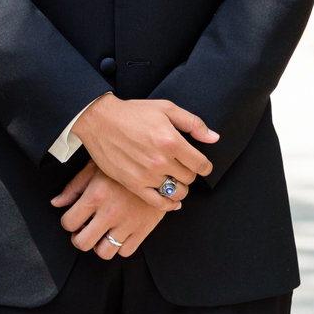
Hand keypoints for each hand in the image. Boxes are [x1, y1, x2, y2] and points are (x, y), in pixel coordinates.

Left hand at [53, 160, 170, 258]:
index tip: (73, 219)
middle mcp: (110, 212)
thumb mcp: (95, 168)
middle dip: (79, 238)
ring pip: (104, 252)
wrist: (158, 165)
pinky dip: (120, 245)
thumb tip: (56, 203)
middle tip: (84, 230)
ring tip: (102, 232)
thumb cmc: (123, 163)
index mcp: (96, 195)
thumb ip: (74, 187)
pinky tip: (119, 231)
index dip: (68, 222)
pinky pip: (125, 251)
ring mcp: (128, 223)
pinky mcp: (144, 230)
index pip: (68, 222)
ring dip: (100, 244)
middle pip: (83, 243)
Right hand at [69, 95, 217, 209]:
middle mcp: (161, 160)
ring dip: (180, 188)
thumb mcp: (166, 108)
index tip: (201, 165)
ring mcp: (147, 174)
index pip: (201, 164)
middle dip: (189, 173)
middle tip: (182, 167)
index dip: (204, 166)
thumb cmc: (132, 112)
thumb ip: (193, 123)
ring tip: (175, 180)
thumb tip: (214, 138)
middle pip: (189, 179)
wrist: (99, 120)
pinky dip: (169, 204)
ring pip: (177, 192)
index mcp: (171, 141)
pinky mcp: (133, 184)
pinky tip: (171, 200)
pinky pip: (159, 203)